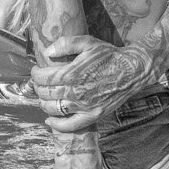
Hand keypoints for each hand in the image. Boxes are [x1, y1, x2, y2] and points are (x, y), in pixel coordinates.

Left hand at [29, 36, 155, 133]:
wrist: (132, 71)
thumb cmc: (109, 55)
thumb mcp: (88, 42)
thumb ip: (66, 44)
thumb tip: (48, 52)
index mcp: (73, 73)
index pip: (44, 78)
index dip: (35, 74)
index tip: (36, 71)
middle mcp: (76, 92)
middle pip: (46, 93)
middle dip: (38, 88)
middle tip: (39, 83)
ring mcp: (85, 106)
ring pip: (54, 109)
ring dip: (44, 103)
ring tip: (44, 97)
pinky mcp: (93, 115)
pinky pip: (71, 125)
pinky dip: (57, 124)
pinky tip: (49, 120)